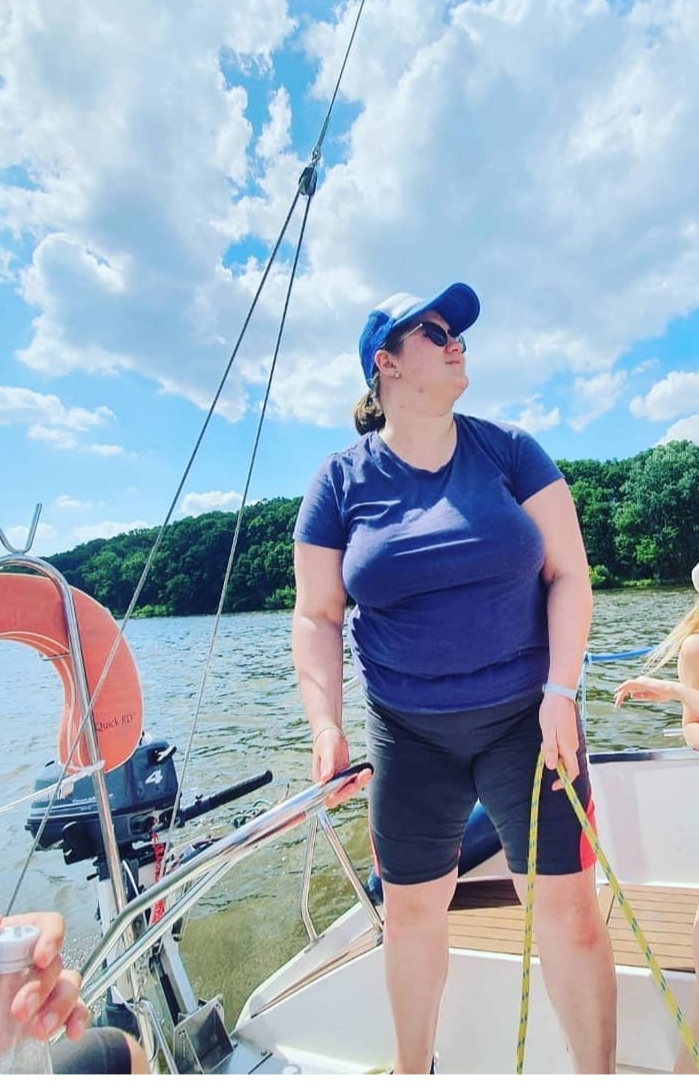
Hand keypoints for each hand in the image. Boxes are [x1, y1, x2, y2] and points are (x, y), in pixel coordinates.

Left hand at [2, 911, 88, 1041]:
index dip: (51, 937)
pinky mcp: (48, 1014)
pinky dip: (76, 1019)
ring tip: (38, 1030)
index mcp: (13, 942)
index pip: (47, 925)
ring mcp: (42, 989)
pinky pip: (74, 1011)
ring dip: (59, 1007)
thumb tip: (0, 924)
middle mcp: (31, 962)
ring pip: (69, 986)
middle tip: (21, 1009)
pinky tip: (70, 1032)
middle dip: (42, 987)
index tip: (41, 957)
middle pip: (56, 962)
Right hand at [311, 727, 370, 807]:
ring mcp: (337, 781)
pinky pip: (354, 782)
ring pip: (350, 789)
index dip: (339, 796)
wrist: (330, 734)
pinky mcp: (345, 777)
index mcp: (319, 781)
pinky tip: (367, 771)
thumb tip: (325, 779)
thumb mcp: (326, 751)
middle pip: (342, 796)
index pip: (329, 798)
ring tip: (368, 772)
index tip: (350, 786)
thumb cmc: (325, 741)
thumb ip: (326, 764)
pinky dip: (362, 778)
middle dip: (354, 788)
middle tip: (364, 775)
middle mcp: (328, 785)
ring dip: (360, 783)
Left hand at [539, 691, 579, 790]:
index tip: (554, 786)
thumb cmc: (552, 712)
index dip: (564, 782)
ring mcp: (573, 739)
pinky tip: (548, 734)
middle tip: (543, 748)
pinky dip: (554, 746)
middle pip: (566, 764)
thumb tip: (552, 767)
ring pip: (564, 755)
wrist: (560, 694)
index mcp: (568, 747)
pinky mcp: (570, 734)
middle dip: (554, 762)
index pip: (571, 772)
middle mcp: (573, 745)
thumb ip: (550, 750)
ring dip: (553, 753)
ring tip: (544, 737)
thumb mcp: (547, 731)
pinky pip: (563, 747)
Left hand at [613, 675, 677, 707]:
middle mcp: (641, 682)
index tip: (618, 702)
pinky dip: (622, 686)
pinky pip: (629, 683)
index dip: (623, 696)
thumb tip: (631, 696)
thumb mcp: (650, 697)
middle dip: (620, 696)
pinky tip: (617, 691)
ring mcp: (641, 681)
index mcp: (643, 685)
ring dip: (621, 695)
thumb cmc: (664, 694)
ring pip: (627, 687)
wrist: (671, 691)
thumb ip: (641, 696)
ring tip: (616, 702)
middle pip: (627, 688)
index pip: (630, 690)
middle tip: (616, 704)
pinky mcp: (641, 681)